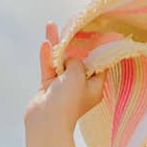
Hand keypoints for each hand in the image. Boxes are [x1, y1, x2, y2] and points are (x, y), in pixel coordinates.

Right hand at [24, 21, 103, 142]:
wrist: (47, 121)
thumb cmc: (68, 100)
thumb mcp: (78, 74)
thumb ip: (77, 61)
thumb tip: (69, 59)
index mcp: (95, 87)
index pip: (100, 65)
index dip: (99, 49)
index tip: (99, 33)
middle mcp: (81, 86)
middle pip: (79, 61)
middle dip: (75, 44)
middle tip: (73, 26)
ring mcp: (64, 86)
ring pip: (61, 61)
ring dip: (56, 44)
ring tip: (51, 25)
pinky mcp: (49, 87)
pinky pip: (49, 67)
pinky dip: (47, 56)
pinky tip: (45, 43)